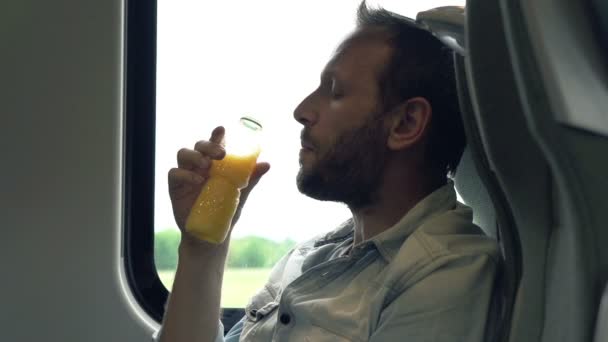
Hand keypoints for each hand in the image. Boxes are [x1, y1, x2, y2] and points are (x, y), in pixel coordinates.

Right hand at [168, 126, 269, 243]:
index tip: (222, 129)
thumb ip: (251, 179)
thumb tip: (267, 164)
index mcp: (215, 163)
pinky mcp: (175, 187)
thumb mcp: (241, 194)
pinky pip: (175, 173)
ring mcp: (186, 174)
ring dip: (195, 156)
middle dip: (208, 145)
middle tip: (220, 155)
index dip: (216, 135)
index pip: (215, 143)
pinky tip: (197, 181)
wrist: (210, 235)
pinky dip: (185, 174)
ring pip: (183, 154)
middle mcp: (199, 165)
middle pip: (198, 145)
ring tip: (206, 166)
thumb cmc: (226, 211)